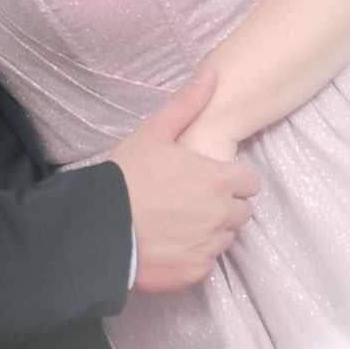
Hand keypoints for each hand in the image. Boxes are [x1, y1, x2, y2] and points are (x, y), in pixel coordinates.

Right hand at [108, 69, 260, 292]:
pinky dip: (194, 254)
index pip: (251, 182)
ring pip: (225, 236)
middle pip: (241, 210)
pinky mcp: (195, 272)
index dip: (231, 178)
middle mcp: (221, 215)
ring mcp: (209, 247)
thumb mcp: (153, 134)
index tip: (209, 179)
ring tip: (178, 222)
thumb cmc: (126, 178)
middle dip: (223, 204)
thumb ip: (187, 105)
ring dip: (210, 229)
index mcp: (218, 180)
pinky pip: (206, 261)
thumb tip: (211, 76)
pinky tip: (170, 243)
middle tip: (191, 200)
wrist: (99, 229)